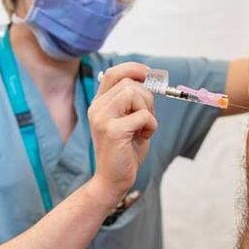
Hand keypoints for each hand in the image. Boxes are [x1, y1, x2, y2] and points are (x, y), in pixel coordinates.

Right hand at [88, 63, 157, 204]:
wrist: (113, 180)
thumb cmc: (125, 150)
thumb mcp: (130, 120)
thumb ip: (136, 101)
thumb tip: (152, 80)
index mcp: (100, 103)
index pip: (113, 73)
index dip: (133, 68)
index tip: (149, 74)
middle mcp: (97, 108)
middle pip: (129, 83)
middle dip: (147, 97)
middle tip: (146, 117)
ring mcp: (102, 118)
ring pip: (135, 94)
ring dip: (148, 110)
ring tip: (143, 128)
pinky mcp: (112, 131)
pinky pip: (142, 115)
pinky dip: (151, 125)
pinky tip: (144, 136)